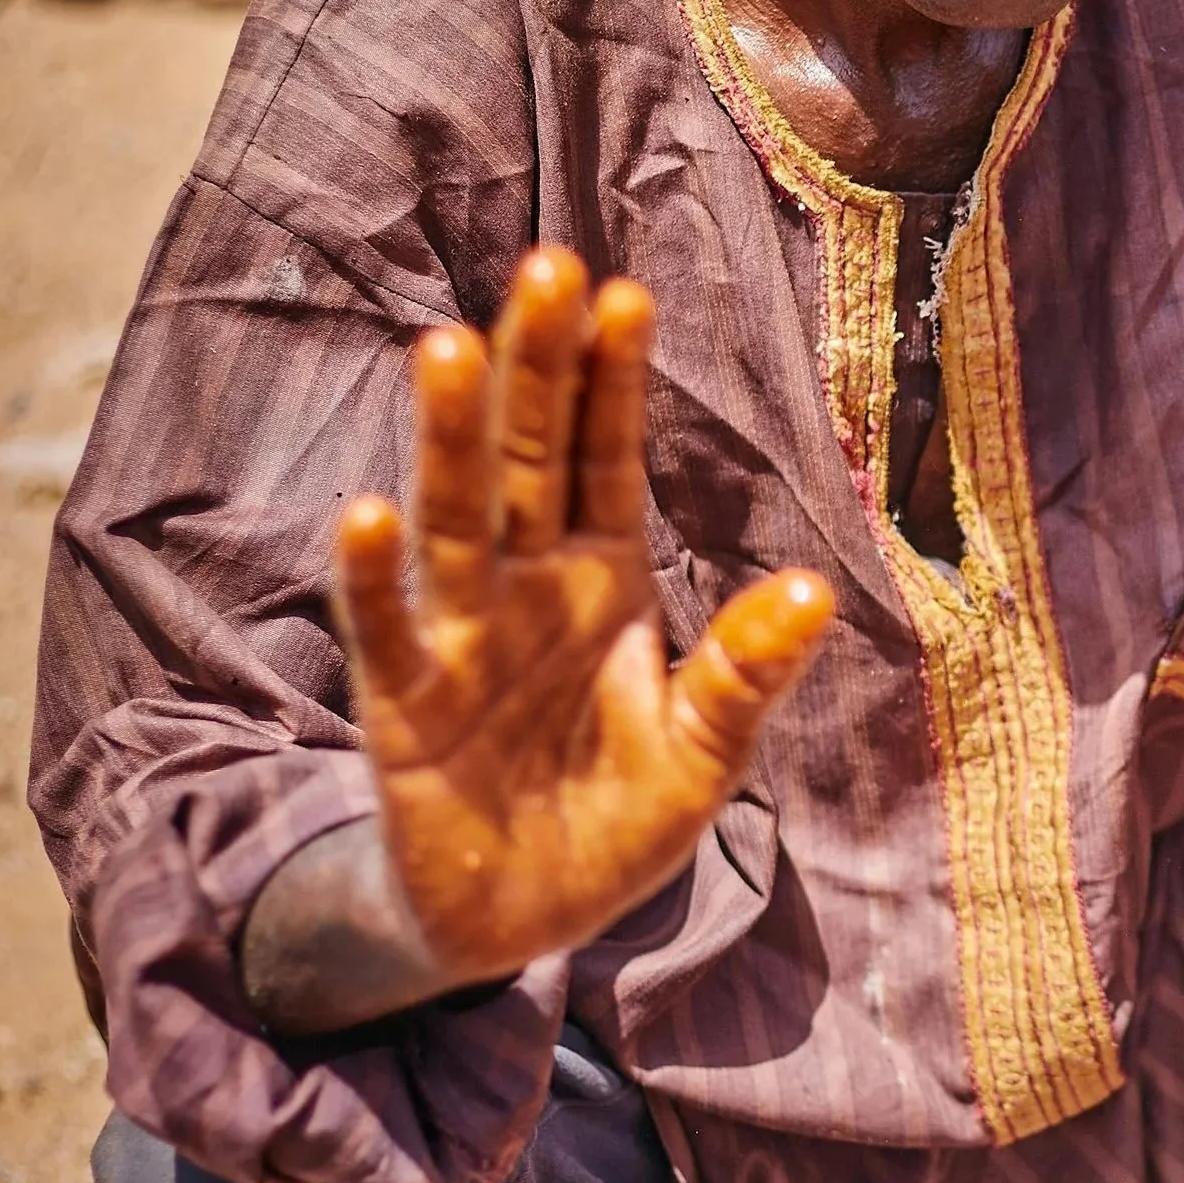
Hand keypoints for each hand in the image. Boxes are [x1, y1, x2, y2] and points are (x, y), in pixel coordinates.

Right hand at [333, 247, 833, 986]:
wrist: (529, 916)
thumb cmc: (617, 823)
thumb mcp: (704, 757)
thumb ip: (746, 675)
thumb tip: (813, 591)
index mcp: (605, 584)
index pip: (607, 463)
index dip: (614, 385)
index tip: (627, 295)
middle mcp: (528, 589)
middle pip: (526, 459)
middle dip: (536, 368)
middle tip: (547, 266)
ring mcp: (459, 635)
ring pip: (454, 518)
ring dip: (447, 437)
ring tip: (448, 346)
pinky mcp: (404, 701)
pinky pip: (385, 628)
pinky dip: (375, 576)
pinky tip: (370, 513)